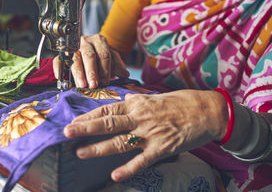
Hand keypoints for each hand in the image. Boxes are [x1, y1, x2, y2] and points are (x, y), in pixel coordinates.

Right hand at [53, 34, 129, 87]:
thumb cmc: (100, 56)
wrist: (88, 49)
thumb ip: (117, 66)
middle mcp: (86, 42)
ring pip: (75, 59)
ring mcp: (73, 47)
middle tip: (94, 85)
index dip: (105, 69)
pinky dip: (58, 68)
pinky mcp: (62, 53)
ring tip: (81, 85)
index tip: (106, 82)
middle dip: (92, 72)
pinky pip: (58, 59)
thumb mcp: (111, 59)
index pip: (104, 54)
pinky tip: (60, 76)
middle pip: (89, 56)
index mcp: (99, 41)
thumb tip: (125, 74)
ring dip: (78, 73)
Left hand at [64, 89, 227, 181]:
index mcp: (136, 104)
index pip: (107, 109)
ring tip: (80, 153)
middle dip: (85, 128)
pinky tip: (114, 175)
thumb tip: (123, 97)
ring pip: (120, 141)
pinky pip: (142, 160)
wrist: (207, 111)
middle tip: (66, 132)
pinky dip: (128, 168)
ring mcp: (150, 133)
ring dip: (99, 148)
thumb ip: (136, 99)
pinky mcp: (162, 148)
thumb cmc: (180, 102)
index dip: (88, 115)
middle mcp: (140, 117)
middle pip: (108, 123)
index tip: (73, 120)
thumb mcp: (154, 97)